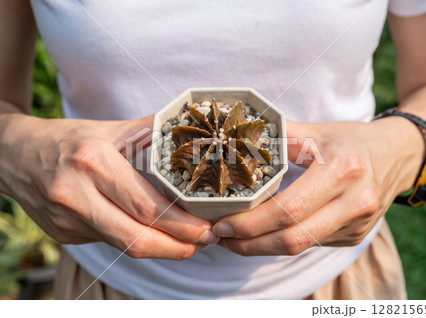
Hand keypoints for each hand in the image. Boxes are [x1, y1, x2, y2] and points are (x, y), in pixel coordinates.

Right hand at [0, 114, 217, 259]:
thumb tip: (192, 136)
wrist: (14, 154)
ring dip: (161, 249)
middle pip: (135, 237)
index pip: (144, 205)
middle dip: (177, 246)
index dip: (180, 224)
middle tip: (205, 241)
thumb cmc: (68, 138)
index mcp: (92, 163)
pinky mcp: (63, 235)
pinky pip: (109, 242)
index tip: (206, 228)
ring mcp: (66, 220)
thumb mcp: (109, 129)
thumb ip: (150, 134)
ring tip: (188, 242)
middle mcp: (75, 194)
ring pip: (122, 246)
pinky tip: (155, 234)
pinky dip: (137, 241)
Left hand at [212, 118, 423, 255]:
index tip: (223, 223)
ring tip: (233, 238)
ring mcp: (357, 224)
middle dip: (250, 243)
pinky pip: (310, 244)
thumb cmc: (352, 140)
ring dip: (262, 246)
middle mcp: (355, 202)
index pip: (290, 209)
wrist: (398, 155)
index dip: (252, 223)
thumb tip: (237, 139)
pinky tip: (262, 233)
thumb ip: (279, 136)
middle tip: (221, 235)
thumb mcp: (317, 131)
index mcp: (344, 169)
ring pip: (300, 246)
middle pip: (293, 238)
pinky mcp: (355, 236)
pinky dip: (281, 242)